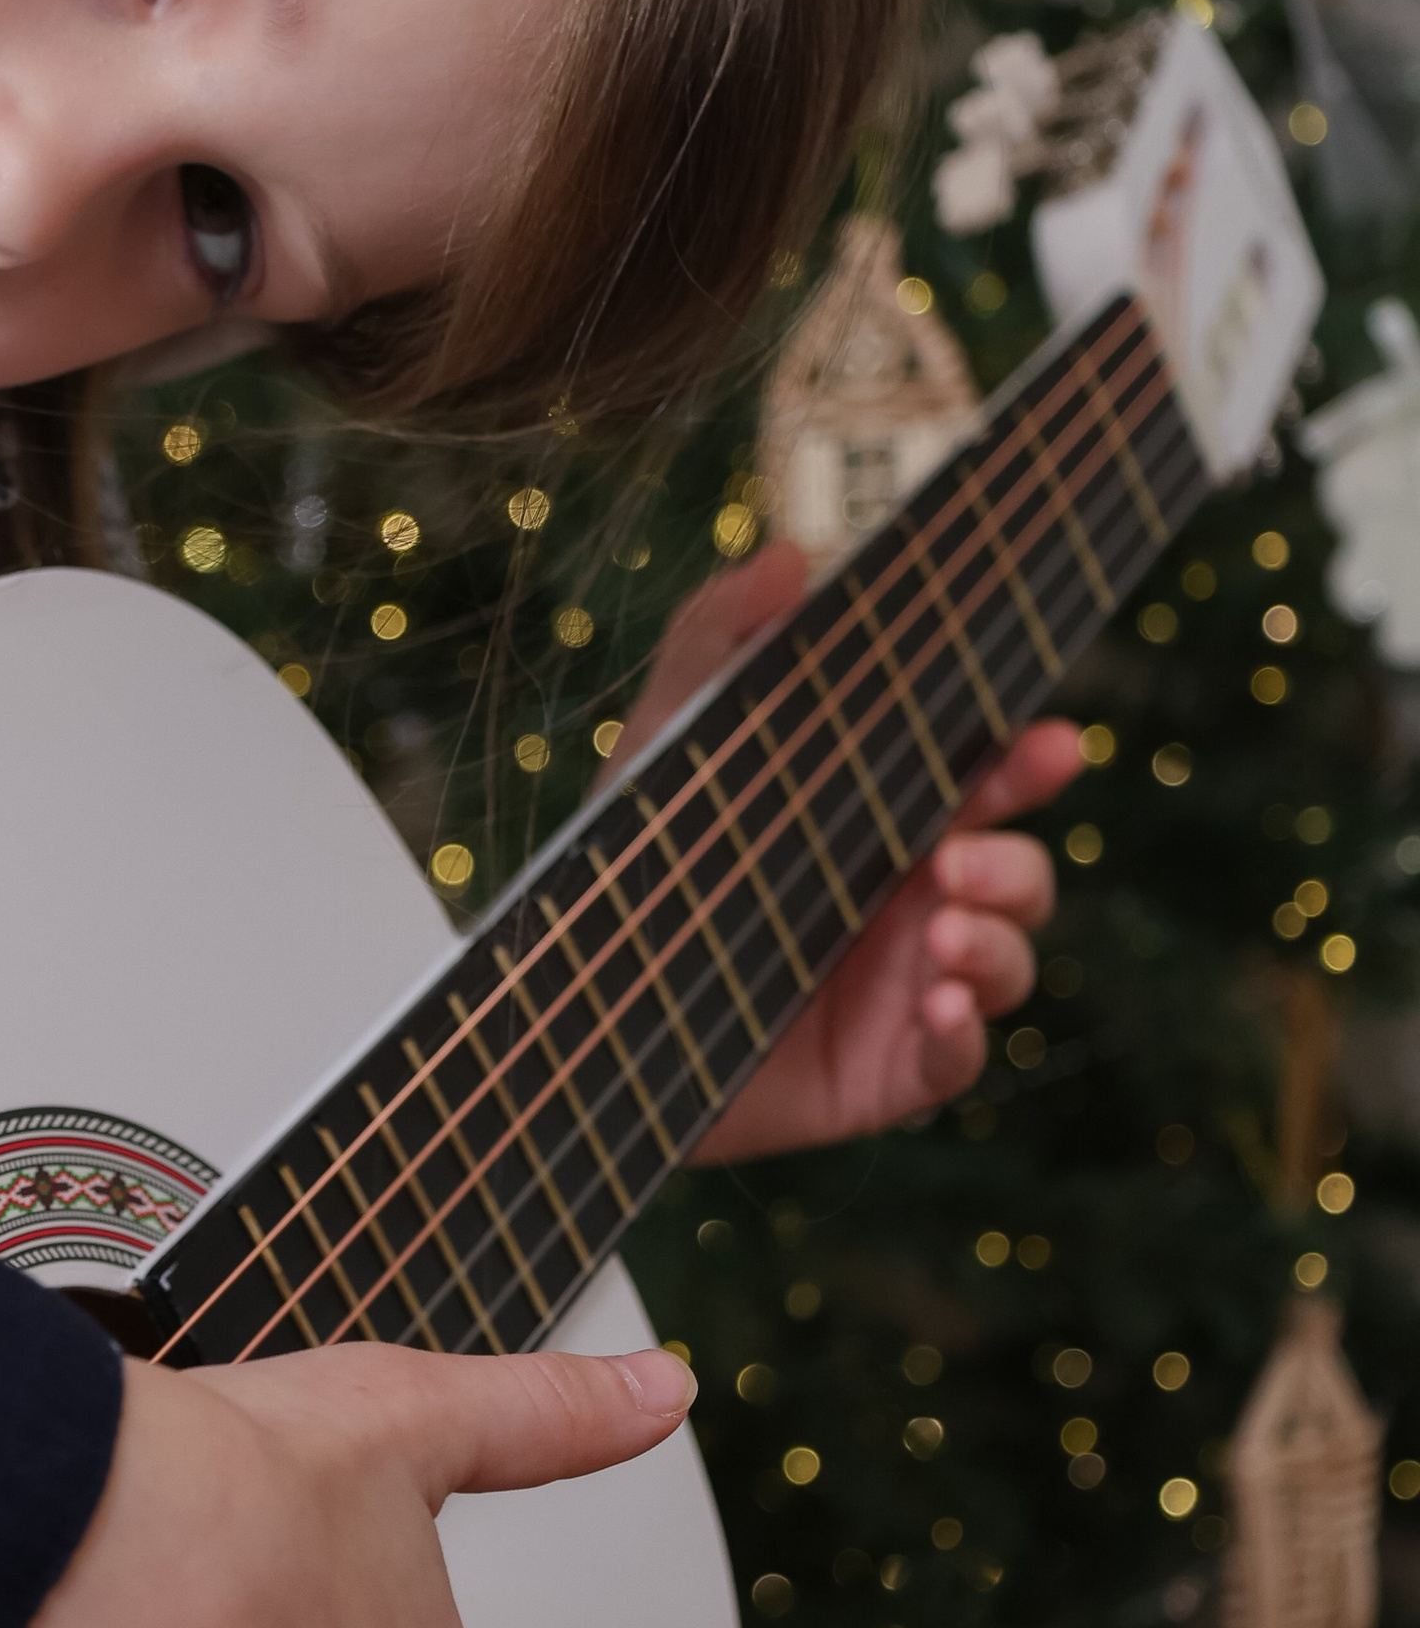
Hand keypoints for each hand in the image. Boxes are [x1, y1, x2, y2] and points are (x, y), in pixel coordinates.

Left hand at [620, 540, 1082, 1161]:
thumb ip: (717, 644)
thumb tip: (789, 556)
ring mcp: (903, 990)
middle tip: (966, 854)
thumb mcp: (664, 750)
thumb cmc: (634, 872)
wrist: (579, 1013)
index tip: (1049, 740)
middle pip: (1015, 873)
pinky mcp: (884, 1071)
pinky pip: (959, 1060)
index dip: (1023, 762)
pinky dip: (968, 1035)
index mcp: (875, 823)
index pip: (978, 785)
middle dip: (1018, 859)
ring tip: (942, 930)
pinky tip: (940, 1009)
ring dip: (998, 943)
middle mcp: (905, 904)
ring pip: (1007, 962)